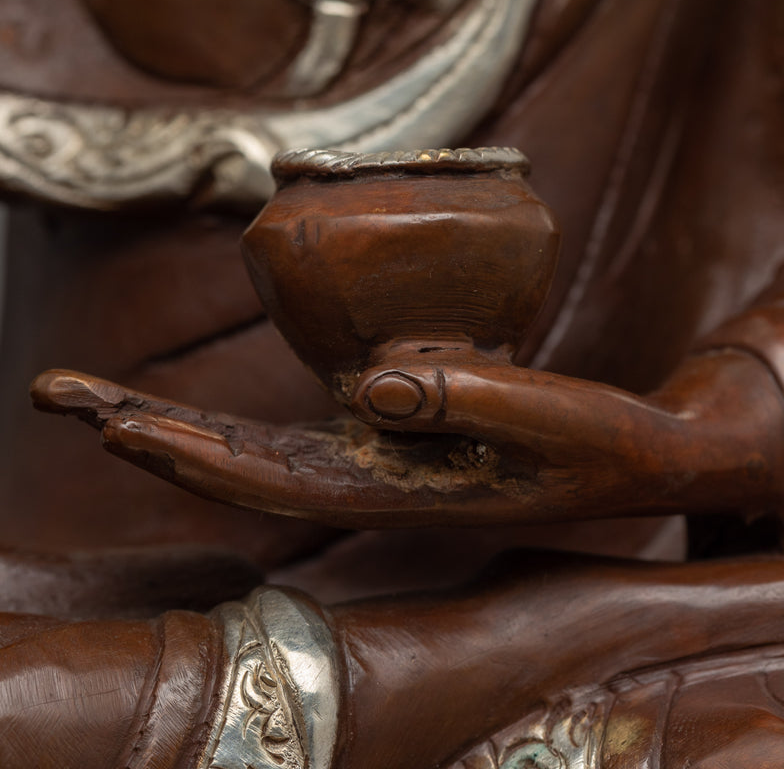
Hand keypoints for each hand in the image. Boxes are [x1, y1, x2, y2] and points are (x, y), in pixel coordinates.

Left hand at [31, 344, 783, 527]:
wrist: (635, 457)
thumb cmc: (602, 446)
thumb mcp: (557, 420)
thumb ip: (471, 398)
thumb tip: (373, 380)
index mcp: (405, 492)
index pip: (275, 481)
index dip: (189, 455)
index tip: (108, 424)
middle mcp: (375, 477)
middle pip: (239, 469)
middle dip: (149, 436)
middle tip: (60, 397)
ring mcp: (378, 456)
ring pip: (257, 448)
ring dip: (178, 426)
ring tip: (98, 400)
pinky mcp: (393, 429)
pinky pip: (299, 422)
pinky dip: (238, 411)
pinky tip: (200, 393)